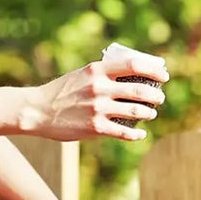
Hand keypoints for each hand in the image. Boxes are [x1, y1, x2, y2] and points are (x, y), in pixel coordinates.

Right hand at [30, 45, 166, 141]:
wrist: (37, 111)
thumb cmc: (61, 92)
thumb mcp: (81, 75)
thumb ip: (103, 74)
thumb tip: (133, 76)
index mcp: (96, 70)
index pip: (134, 65)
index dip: (154, 69)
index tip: (163, 75)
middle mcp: (99, 87)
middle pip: (140, 90)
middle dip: (156, 95)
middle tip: (159, 97)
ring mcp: (97, 108)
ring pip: (136, 111)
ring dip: (149, 113)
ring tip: (151, 113)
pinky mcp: (95, 128)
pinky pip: (124, 132)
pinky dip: (136, 134)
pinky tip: (140, 134)